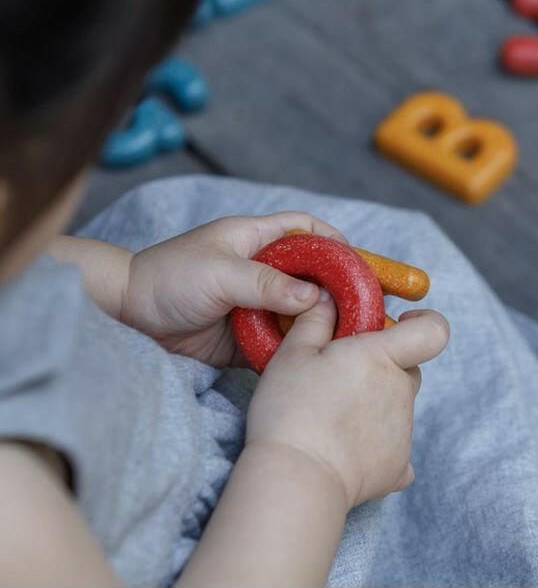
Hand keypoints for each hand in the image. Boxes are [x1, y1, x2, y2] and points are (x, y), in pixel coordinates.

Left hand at [120, 212, 351, 366]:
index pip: (304, 230)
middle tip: (362, 308)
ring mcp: (252, 305)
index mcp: (254, 240)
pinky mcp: (243, 338)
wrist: (124, 318)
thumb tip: (315, 299)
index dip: (333, 241)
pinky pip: (278, 343)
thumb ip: (268, 285)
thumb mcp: (221, 274)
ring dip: (317, 324)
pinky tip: (309, 358)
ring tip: (343, 338)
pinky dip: (293, 350)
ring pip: (298, 313)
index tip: (357, 263)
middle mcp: (259, 271)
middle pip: (310, 276)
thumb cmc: (167, 279)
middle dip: (335, 290)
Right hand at [245, 296, 449, 506]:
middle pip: (408, 369)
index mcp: (383, 357)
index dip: (425, 323)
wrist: (296, 479)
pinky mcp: (398, 467)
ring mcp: (404, 432)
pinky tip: (346, 452)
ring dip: (376, 406)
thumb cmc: (291, 410)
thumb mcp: (292, 355)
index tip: (404, 324)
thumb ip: (314, 321)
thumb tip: (327, 299)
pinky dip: (377, 447)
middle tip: (343, 377)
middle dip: (385, 367)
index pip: (434, 331)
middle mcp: (402, 392)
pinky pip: (395, 449)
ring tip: (332, 419)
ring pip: (399, 407)